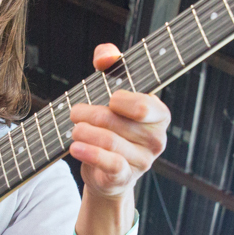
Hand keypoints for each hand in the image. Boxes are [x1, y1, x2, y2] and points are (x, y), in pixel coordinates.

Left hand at [68, 43, 169, 200]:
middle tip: (76, 112)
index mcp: (160, 115)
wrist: (109, 172)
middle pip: (118, 121)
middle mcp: (156, 139)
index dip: (121, 100)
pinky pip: (109, 163)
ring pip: (110, 141)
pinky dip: (89, 153)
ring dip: (84, 131)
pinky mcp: (125, 178)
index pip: (144, 106)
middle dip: (91, 114)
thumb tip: (106, 56)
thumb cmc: (114, 124)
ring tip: (74, 128)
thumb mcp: (113, 90)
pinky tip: (75, 146)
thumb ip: (111, 62)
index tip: (108, 97)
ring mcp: (143, 161)